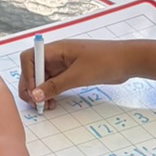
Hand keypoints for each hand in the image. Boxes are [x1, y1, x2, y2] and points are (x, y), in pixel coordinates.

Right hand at [17, 37, 131, 109]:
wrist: (128, 61)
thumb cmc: (105, 62)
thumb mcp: (78, 75)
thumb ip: (55, 85)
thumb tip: (35, 95)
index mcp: (56, 49)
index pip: (29, 58)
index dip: (27, 75)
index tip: (34, 92)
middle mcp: (57, 55)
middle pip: (34, 69)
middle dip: (32, 86)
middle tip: (36, 104)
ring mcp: (64, 64)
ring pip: (43, 78)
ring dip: (41, 92)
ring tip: (46, 106)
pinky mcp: (72, 72)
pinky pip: (55, 82)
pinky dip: (51, 92)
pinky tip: (53, 103)